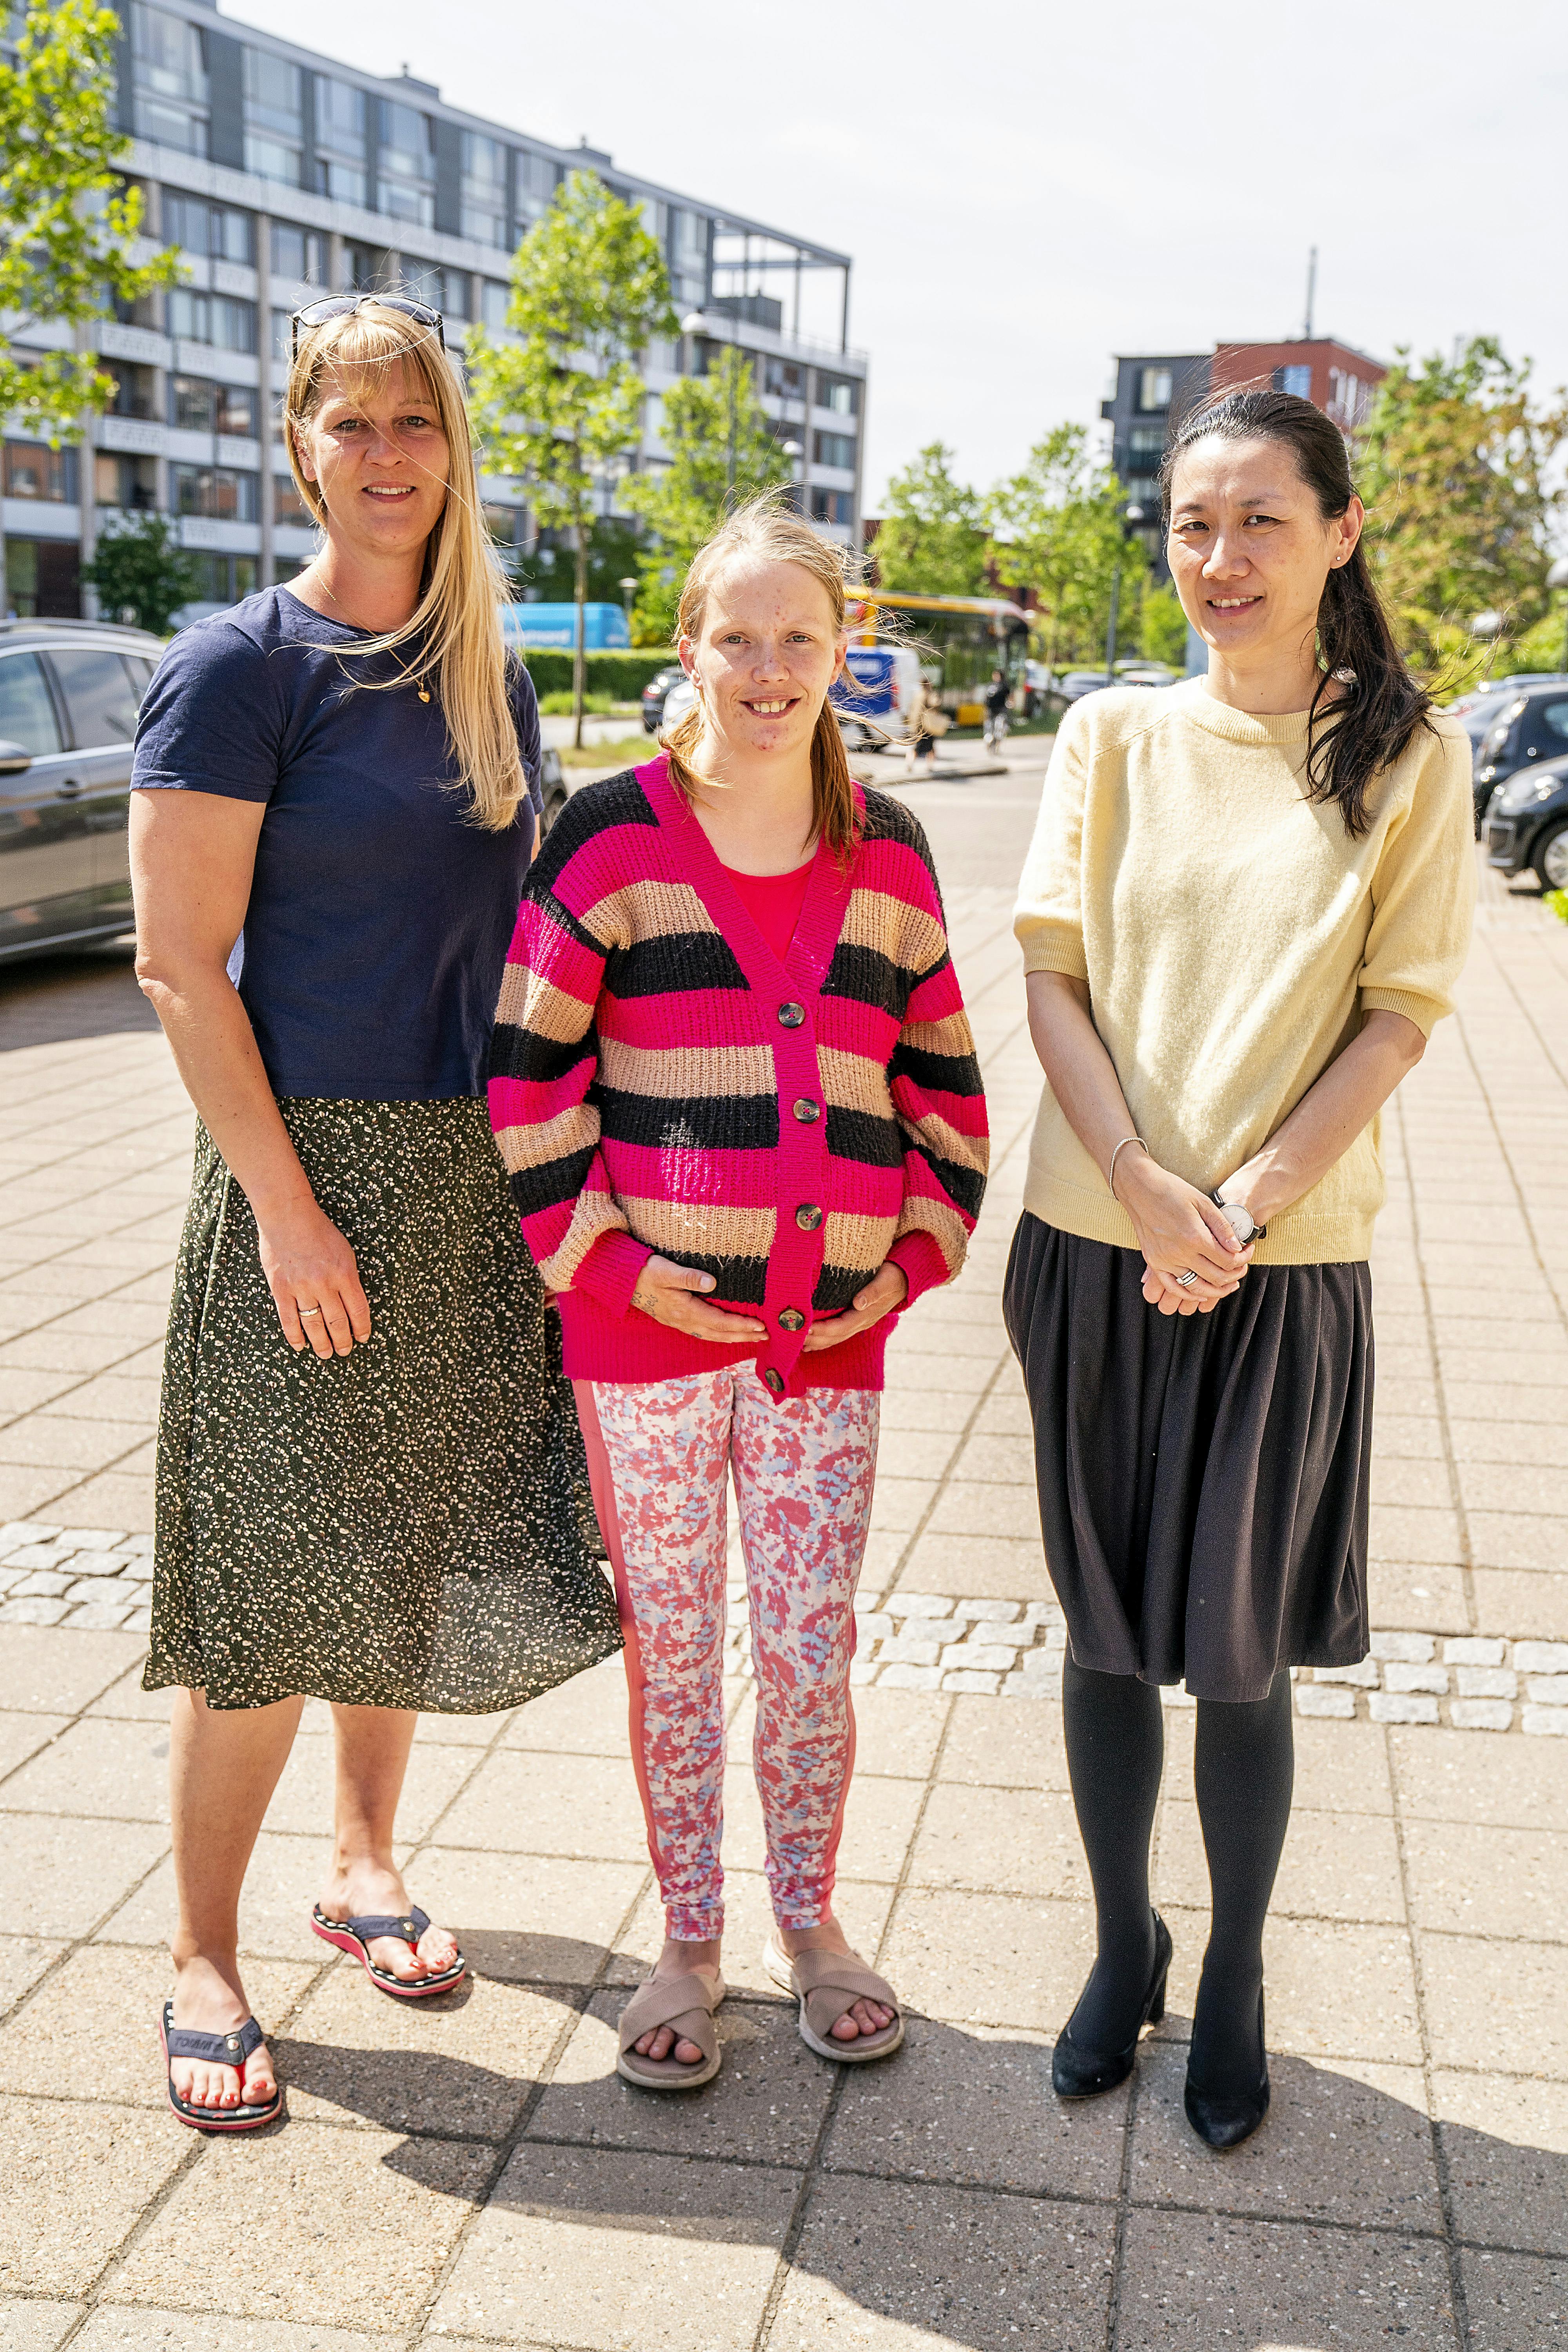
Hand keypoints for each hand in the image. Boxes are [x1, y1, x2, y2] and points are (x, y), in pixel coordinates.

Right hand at [257, 1200, 372, 1357]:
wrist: (288, 1216)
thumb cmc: (320, 1232)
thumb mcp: (346, 1252)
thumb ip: (349, 1279)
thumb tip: (352, 1307)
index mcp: (345, 1274)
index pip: (358, 1310)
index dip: (362, 1328)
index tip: (363, 1338)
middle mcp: (324, 1284)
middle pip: (337, 1322)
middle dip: (343, 1341)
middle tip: (345, 1351)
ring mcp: (301, 1288)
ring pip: (314, 1325)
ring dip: (322, 1344)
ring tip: (327, 1354)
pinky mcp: (280, 1289)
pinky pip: (288, 1320)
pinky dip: (295, 1336)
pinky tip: (300, 1346)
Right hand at [631, 1254, 765, 1343]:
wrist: (622, 1281)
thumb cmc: (645, 1272)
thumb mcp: (665, 1270)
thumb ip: (688, 1276)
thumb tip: (711, 1283)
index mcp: (684, 1310)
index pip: (719, 1321)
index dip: (741, 1324)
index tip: (760, 1325)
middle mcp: (683, 1321)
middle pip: (719, 1333)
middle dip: (743, 1335)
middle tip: (765, 1337)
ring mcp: (678, 1323)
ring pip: (711, 1336)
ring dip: (732, 1338)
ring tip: (751, 1338)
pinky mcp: (675, 1320)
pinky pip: (702, 1333)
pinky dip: (717, 1336)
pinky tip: (724, 1334)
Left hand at [800, 1261, 908, 1351]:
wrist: (906, 1279)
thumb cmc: (894, 1276)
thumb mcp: (886, 1280)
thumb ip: (873, 1291)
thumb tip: (858, 1302)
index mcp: (866, 1314)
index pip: (841, 1326)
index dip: (823, 1329)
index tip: (806, 1328)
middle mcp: (862, 1322)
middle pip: (835, 1336)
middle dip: (815, 1338)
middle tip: (793, 1337)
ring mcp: (860, 1323)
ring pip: (836, 1337)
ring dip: (817, 1342)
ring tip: (797, 1344)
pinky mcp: (857, 1319)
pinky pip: (838, 1333)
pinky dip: (824, 1339)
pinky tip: (810, 1342)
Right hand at [1115, 1154, 1250, 1317]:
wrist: (1140, 1188)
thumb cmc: (1172, 1190)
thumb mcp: (1203, 1202)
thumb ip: (1222, 1227)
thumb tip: (1237, 1247)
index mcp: (1195, 1236)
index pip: (1228, 1260)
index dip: (1243, 1259)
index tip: (1248, 1251)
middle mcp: (1179, 1253)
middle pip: (1216, 1277)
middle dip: (1235, 1275)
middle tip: (1242, 1267)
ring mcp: (1165, 1260)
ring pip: (1197, 1288)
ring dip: (1216, 1291)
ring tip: (1228, 1285)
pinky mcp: (1154, 1262)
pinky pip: (1173, 1287)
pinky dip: (1189, 1295)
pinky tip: (1200, 1293)